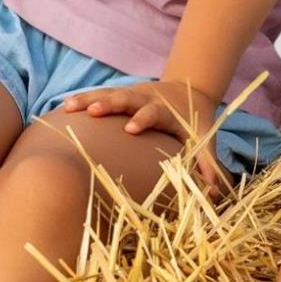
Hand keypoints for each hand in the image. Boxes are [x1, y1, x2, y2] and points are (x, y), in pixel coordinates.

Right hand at [62, 81, 226, 192]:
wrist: (191, 88)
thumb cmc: (195, 121)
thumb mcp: (206, 138)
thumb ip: (208, 163)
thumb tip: (216, 193)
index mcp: (166, 110)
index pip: (154, 112)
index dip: (144, 119)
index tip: (131, 128)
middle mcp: (147, 98)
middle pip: (127, 98)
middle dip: (110, 104)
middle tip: (93, 112)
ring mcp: (133, 93)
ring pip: (109, 93)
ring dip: (89, 99)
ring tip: (68, 107)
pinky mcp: (123, 93)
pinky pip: (101, 94)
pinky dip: (84, 98)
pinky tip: (65, 106)